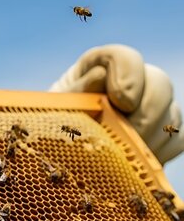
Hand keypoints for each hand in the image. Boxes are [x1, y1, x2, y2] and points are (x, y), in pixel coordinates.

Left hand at [50, 44, 183, 163]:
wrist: (57, 153)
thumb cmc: (50, 125)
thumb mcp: (54, 109)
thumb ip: (75, 92)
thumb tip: (99, 77)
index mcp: (98, 66)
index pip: (124, 57)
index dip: (129, 75)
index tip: (121, 102)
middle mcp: (129, 80)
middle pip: (158, 82)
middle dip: (146, 112)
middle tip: (128, 135)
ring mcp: (149, 105)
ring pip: (170, 111)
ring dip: (151, 136)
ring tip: (126, 155)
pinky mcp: (161, 132)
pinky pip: (176, 138)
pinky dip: (160, 151)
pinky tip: (136, 163)